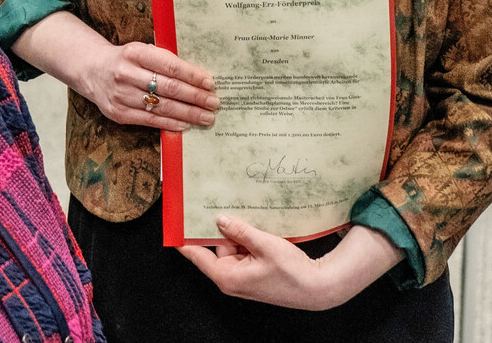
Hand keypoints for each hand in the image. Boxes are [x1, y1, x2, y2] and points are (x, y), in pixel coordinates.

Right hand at [79, 40, 218, 132]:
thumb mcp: (143, 51)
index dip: (193, 76)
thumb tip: (199, 78)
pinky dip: (171, 122)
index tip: (210, 83)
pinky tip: (186, 124)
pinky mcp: (118, 113)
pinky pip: (150, 120)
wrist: (93, 70)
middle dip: (195, 97)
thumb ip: (165, 61)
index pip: (170, 66)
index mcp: (135, 53)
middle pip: (169, 88)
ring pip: (162, 107)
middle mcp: (126, 74)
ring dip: (188, 114)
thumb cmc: (127, 60)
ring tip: (206, 117)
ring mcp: (121, 95)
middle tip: (214, 103)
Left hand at [179, 219, 400, 310]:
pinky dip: (247, 238)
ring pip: (232, 246)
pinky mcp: (254, 272)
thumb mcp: (264, 245)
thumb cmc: (291, 273)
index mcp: (228, 276)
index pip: (197, 255)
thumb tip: (220, 219)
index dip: (185, 238)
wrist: (316, 289)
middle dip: (220, 227)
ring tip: (243, 212)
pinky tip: (255, 224)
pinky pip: (243, 250)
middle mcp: (232, 278)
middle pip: (216, 246)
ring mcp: (243, 276)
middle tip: (216, 202)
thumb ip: (241, 230)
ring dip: (237, 231)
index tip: (175, 224)